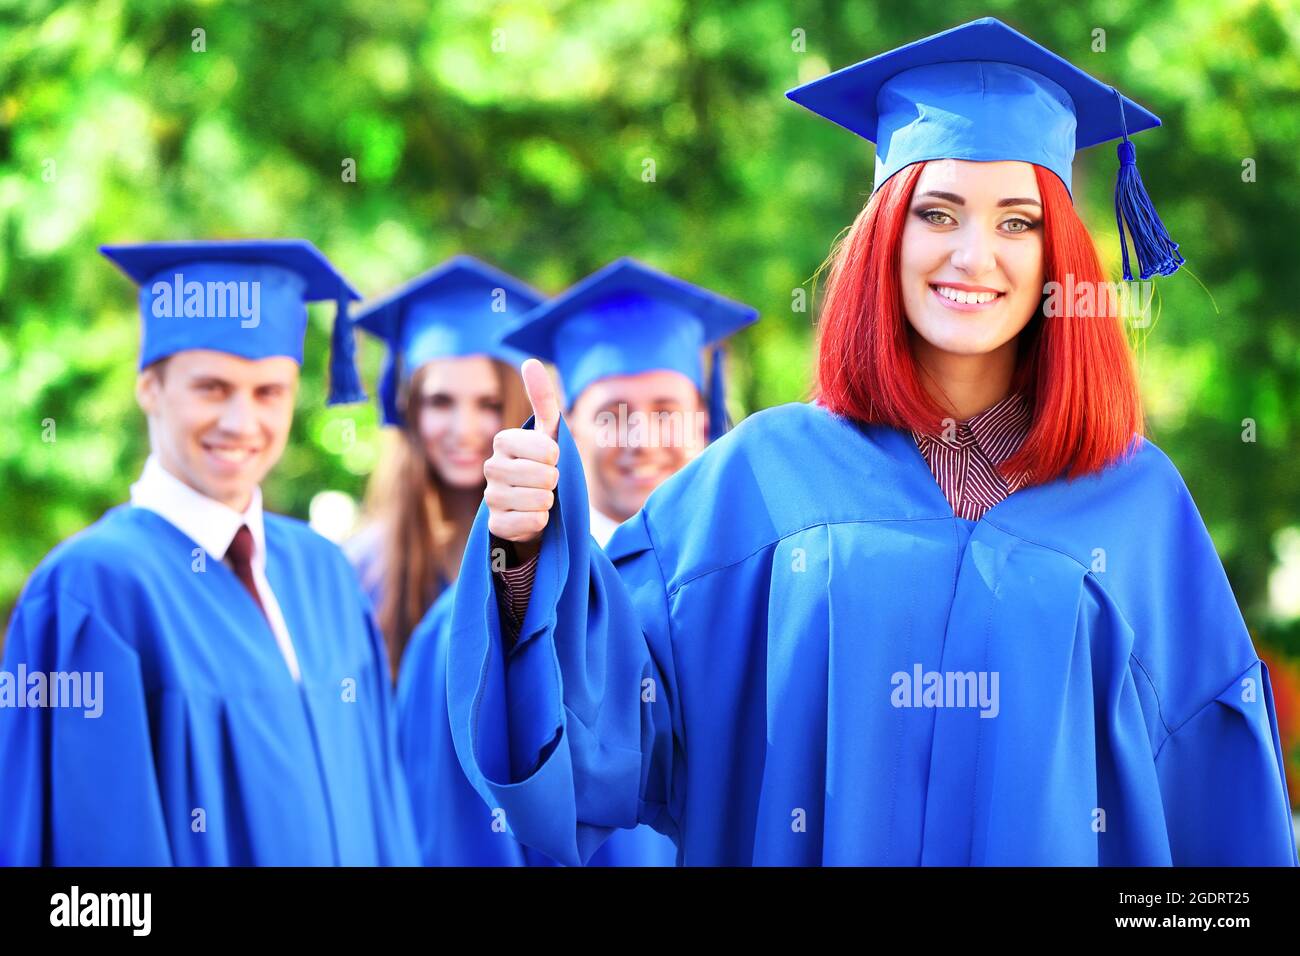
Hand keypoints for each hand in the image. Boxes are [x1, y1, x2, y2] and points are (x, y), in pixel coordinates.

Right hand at [484, 359, 560, 552]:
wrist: (533, 506)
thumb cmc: (542, 465)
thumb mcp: (548, 432)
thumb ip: (542, 398)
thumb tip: (530, 361)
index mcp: (503, 441)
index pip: (546, 450)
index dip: (556, 457)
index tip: (550, 458)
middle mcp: (491, 468)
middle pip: (545, 477)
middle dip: (554, 481)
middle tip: (545, 481)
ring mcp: (490, 498)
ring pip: (539, 501)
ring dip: (549, 502)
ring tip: (540, 498)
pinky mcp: (494, 525)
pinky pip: (531, 523)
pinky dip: (540, 523)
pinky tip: (533, 517)